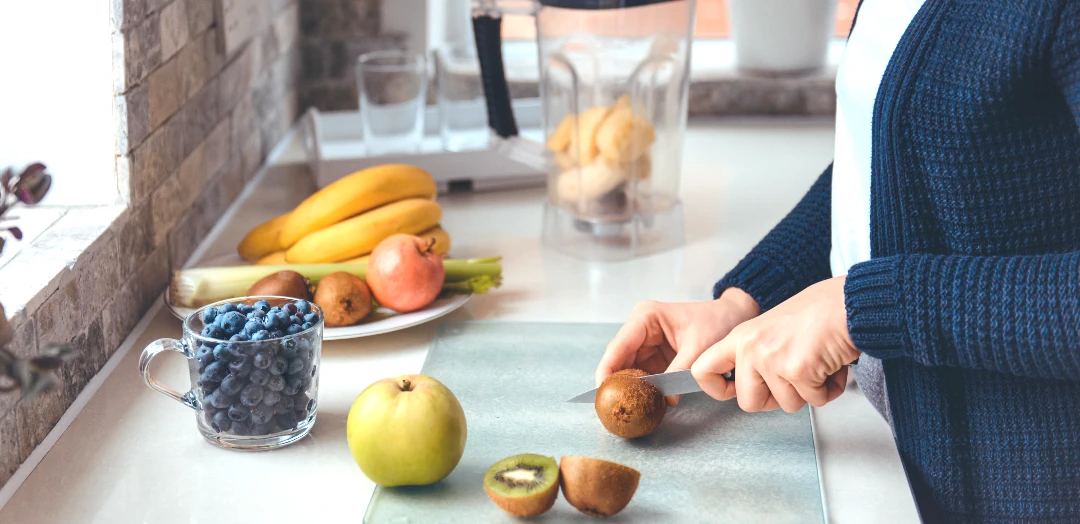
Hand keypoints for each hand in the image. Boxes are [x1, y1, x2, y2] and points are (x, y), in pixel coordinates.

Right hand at [596, 288, 759, 405]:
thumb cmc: (719, 322)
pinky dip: (645, 389)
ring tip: (629, 409)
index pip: (618, 347)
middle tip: (616, 408)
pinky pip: (644, 375)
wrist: (735, 317)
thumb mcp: (700, 347)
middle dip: (618, 384)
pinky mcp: (656, 356)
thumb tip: (665, 398)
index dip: (608, 370)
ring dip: (631, 389)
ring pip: (630, 371)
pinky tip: (645, 403)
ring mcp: (646, 343)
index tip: (603, 393)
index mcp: (646, 317)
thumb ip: (680, 371)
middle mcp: (640, 329)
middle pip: (619, 361)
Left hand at [691, 277, 859, 412]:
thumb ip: (756, 355)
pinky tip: (832, 364)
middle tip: (794, 379)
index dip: (718, 389)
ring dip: (809, 391)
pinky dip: (829, 389)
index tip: (736, 390)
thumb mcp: (772, 328)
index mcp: (741, 337)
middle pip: (748, 403)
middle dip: (777, 399)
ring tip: (817, 362)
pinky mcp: (797, 370)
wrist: (849, 301)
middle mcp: (751, 348)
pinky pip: (815, 401)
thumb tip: (752, 388)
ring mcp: (772, 359)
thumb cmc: (820, 313)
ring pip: (787, 405)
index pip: (702, 369)